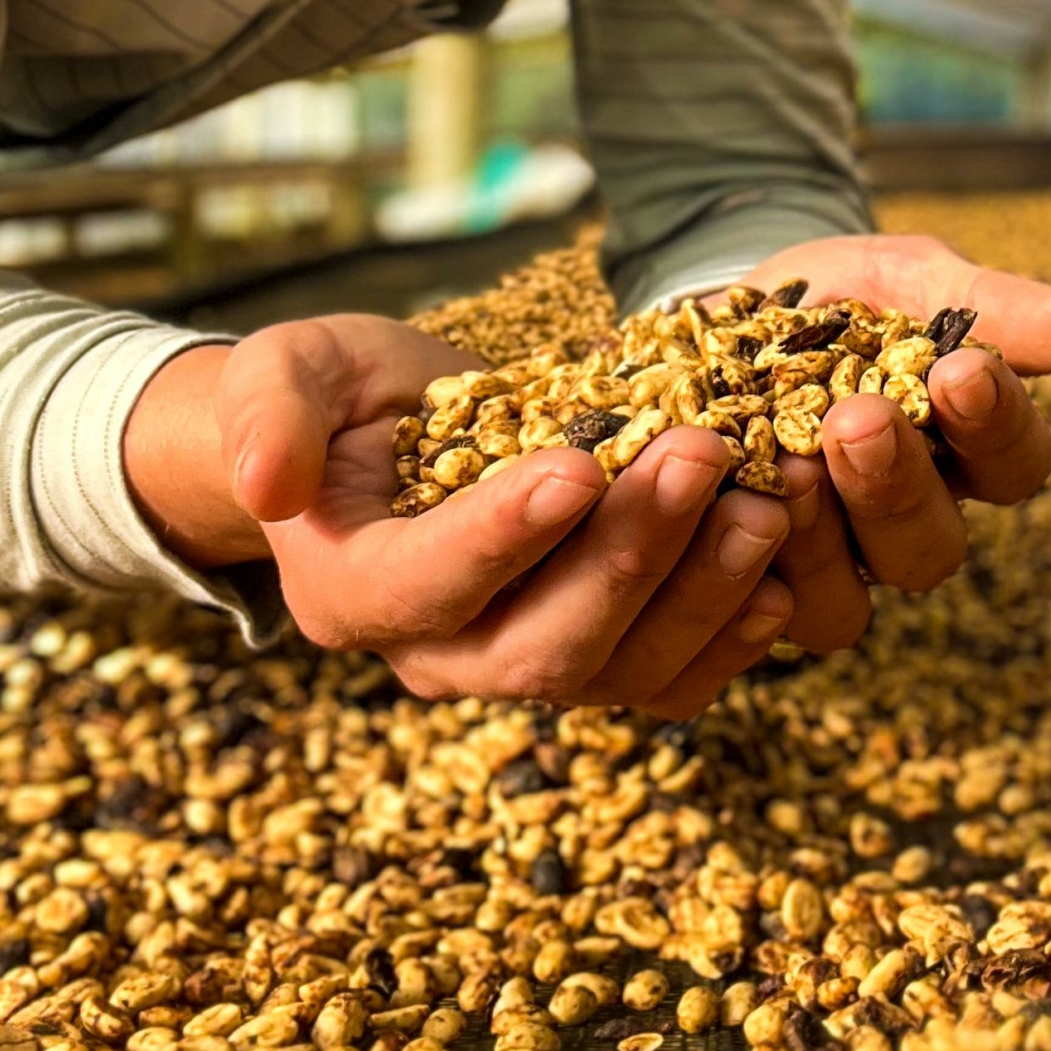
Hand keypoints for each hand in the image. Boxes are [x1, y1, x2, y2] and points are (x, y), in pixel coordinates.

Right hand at [124, 317, 795, 715]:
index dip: (503, 536)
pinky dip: (730, 635)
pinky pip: (669, 680)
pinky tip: (782, 572)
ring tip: (765, 502)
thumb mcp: (289, 370)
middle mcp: (442, 656)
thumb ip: (268, 413)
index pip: (429, 585)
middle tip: (701, 453)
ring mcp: (526, 664)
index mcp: (354, 592)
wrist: (394, 433)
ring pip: (622, 671)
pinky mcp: (601, 654)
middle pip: (544, 647)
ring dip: (703, 593)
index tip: (576, 464)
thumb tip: (269, 482)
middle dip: (631, 554)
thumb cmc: (340, 397)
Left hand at [739, 230, 1050, 653]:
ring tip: (786, 461)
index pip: (1013, 462)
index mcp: (965, 452)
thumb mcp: (907, 280)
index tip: (962, 371)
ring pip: (850, 597)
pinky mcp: (753, 582)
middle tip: (858, 422)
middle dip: (895, 485)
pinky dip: (748, 564)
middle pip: (931, 549)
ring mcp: (832, 564)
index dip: (995, 425)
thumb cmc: (836, 299)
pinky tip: (730, 505)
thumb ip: (992, 306)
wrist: (716, 318)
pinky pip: (764, 611)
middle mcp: (908, 522)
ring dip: (820, 531)